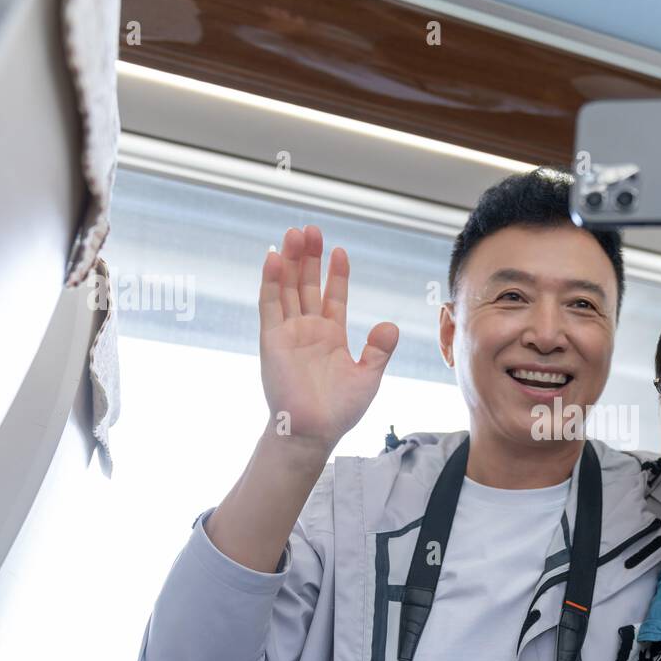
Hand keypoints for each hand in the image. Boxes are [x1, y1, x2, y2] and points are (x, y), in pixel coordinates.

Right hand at [257, 225, 398, 450]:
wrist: (314, 431)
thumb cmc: (339, 410)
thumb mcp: (368, 376)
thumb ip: (378, 350)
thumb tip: (390, 325)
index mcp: (331, 336)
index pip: (333, 296)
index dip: (336, 274)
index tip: (340, 251)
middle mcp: (308, 330)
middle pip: (307, 284)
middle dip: (310, 257)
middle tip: (311, 229)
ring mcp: (288, 332)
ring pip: (288, 288)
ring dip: (290, 261)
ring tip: (295, 233)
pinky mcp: (272, 340)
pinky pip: (269, 305)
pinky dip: (270, 281)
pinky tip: (274, 258)